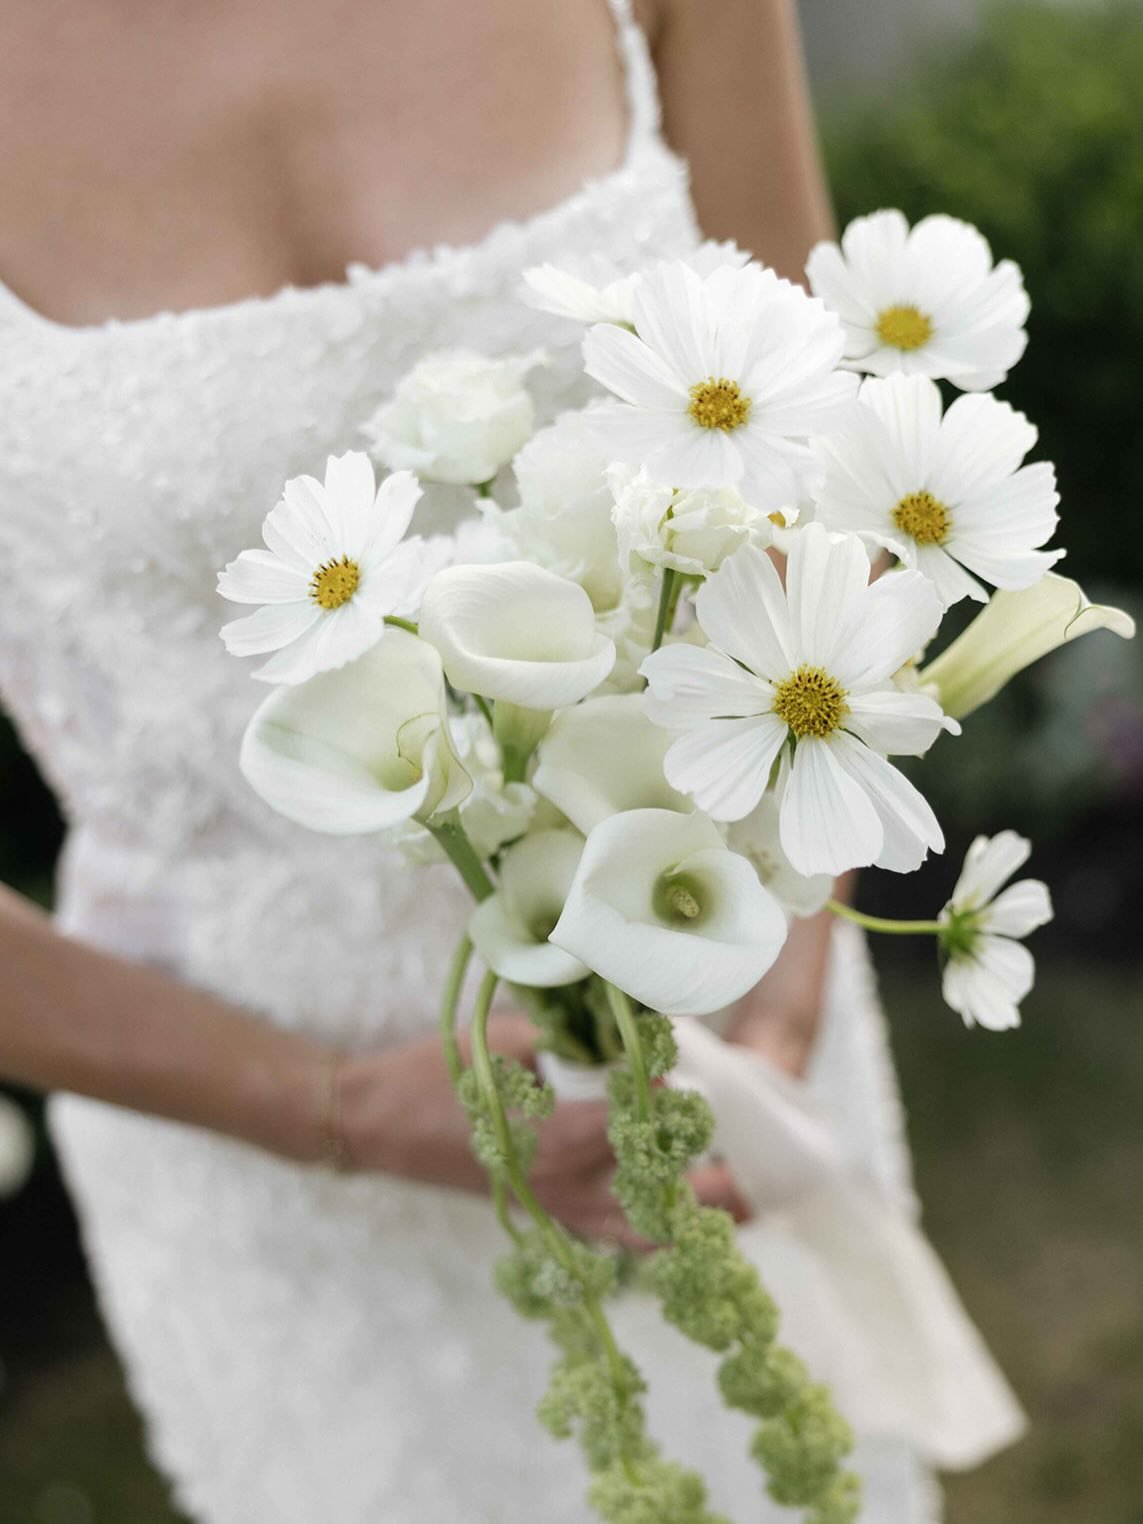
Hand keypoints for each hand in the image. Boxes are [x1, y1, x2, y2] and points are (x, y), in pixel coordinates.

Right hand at [336, 1015, 750, 1249]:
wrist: (376, 1122)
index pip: (639, 1125)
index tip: (698, 1069)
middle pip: (656, 1191)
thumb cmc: (432, 1075)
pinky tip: (677, 1220)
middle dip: (707, 1177)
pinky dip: (646, 1233)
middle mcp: (562, 1187)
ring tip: (739, 1203)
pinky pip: (606, 1237)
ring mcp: (551, 1209)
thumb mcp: (500, 1038)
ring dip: (688, 1217)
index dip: (673, 1100)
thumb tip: (624, 1007)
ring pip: (638, 1230)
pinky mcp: (541, 1216)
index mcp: (556, 1140)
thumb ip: (567, 1030)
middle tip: (749, 1156)